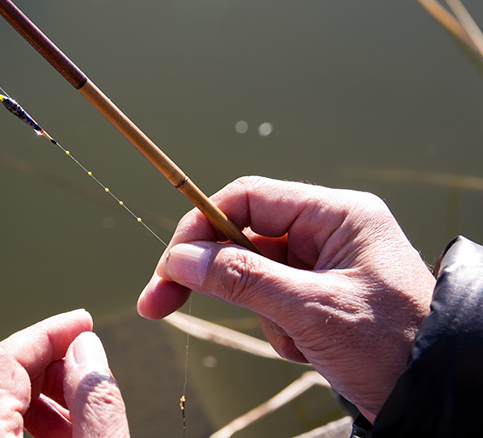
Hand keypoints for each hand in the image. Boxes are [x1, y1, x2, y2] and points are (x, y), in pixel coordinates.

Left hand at [0, 309, 128, 437]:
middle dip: (42, 360)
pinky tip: (56, 434)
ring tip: (76, 410)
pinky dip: (15, 418)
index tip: (83, 324)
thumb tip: (86, 351)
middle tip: (84, 363)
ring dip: (31, 391)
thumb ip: (95, 407)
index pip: (3, 359)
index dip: (49, 333)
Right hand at [137, 176, 436, 421]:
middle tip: (158, 303)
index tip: (169, 262)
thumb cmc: (394, 347)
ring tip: (298, 341)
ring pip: (252, 276)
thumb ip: (242, 279)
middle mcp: (327, 232)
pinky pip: (271, 303)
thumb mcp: (312, 311)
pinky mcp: (318, 297)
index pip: (248, 199)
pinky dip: (277, 329)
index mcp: (336, 215)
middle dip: (209, 275)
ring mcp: (322, 266)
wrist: (438, 397)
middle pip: (242, 238)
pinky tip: (308, 349)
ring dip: (260, 313)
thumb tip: (180, 258)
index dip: (202, 225)